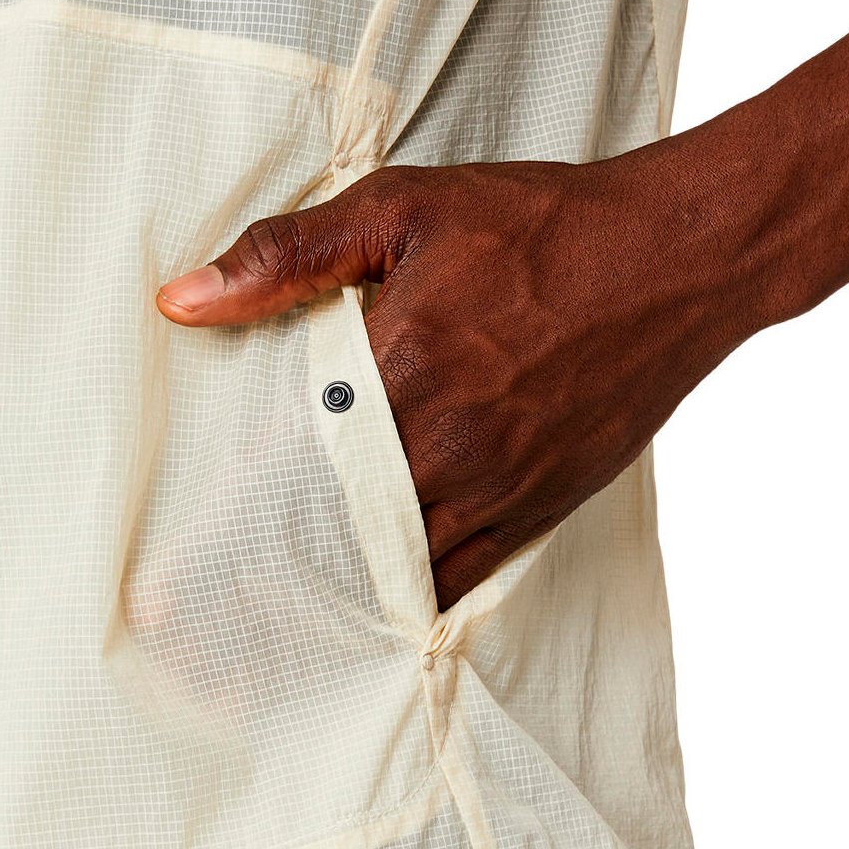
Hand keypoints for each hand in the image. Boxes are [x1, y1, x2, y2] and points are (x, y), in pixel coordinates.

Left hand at [155, 157, 755, 609]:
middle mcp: (443, 444)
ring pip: (391, 568)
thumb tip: (183, 298)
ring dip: (329, 602)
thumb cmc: (540, 228)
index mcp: (397, 368)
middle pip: (330, 536)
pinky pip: (458, 574)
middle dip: (263, 586)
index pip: (285, 467)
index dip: (226, 525)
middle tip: (199, 639)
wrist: (677, 260)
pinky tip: (367, 614)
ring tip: (267, 640)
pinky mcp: (538, 505)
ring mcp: (496, 485)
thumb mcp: (405, 209)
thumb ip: (288, 255)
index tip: (171, 587)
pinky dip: (406, 597)